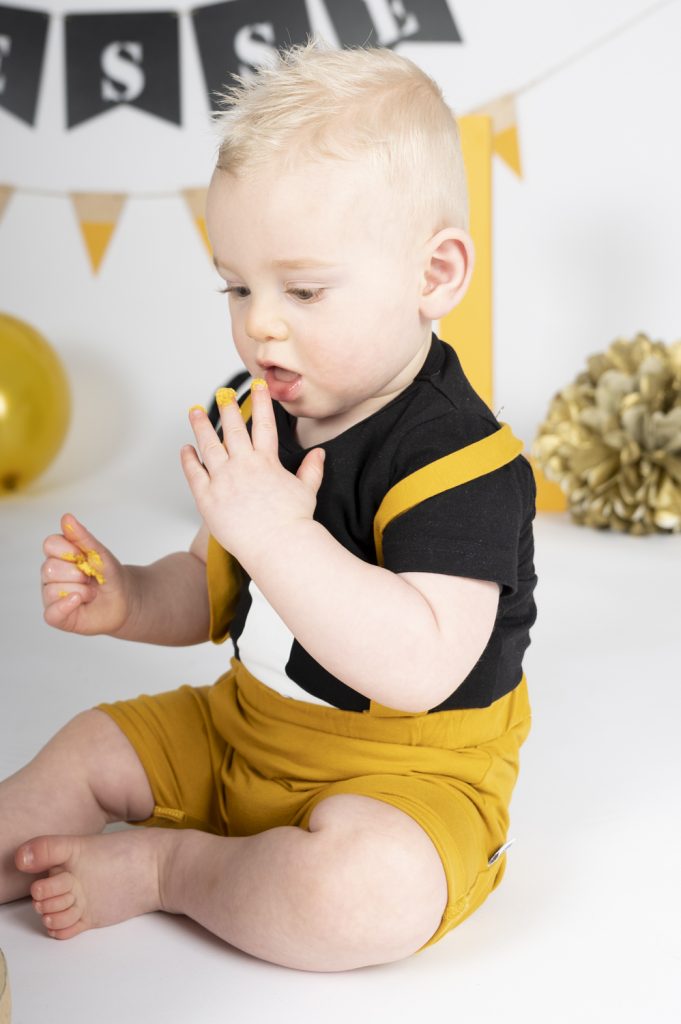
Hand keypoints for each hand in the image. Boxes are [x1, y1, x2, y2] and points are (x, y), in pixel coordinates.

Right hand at [41, 514, 133, 635]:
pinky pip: (51, 612)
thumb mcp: (100, 553)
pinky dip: (66, 605)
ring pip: (52, 590)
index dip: (69, 550)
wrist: (126, 598)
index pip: (50, 544)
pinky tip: (80, 600)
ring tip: (92, 592)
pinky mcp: (57, 615)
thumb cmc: (110, 574)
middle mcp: (51, 574)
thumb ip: (83, 537)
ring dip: (81, 590)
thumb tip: (66, 517)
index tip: (85, 556)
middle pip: (49, 568)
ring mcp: (52, 595)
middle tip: (91, 577)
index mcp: (58, 555)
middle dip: (77, 573)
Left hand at [180, 383, 324, 567]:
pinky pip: (194, 473)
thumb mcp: (307, 491)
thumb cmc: (293, 523)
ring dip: (200, 426)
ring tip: (194, 411)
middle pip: (232, 429)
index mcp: (267, 462)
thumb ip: (311, 470)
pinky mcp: (207, 497)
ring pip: (208, 445)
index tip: (258, 385)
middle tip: (223, 394)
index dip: (261, 402)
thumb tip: (320, 454)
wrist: (278, 545)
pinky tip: (186, 449)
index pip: (263, 423)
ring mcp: (223, 480)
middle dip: (228, 408)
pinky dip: (188, 459)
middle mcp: (243, 465)